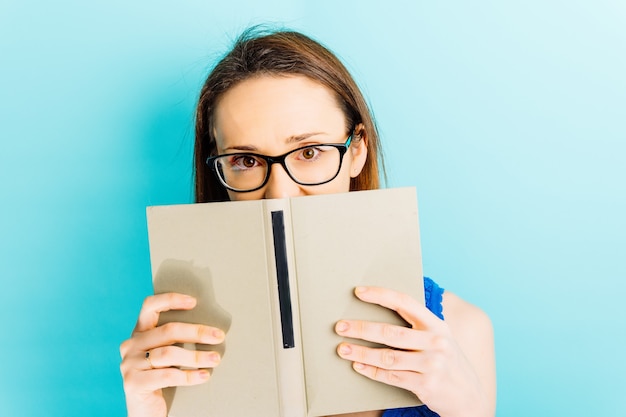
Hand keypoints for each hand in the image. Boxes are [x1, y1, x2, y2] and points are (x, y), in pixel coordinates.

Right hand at [119, 293, 225, 416]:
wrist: (145, 412)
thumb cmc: (161, 379)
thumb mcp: (166, 356)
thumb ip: (174, 340)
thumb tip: (209, 329)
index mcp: (139, 333)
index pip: (149, 306)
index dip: (171, 300)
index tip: (194, 302)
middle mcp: (130, 345)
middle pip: (168, 331)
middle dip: (197, 332)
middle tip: (218, 336)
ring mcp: (129, 364)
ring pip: (169, 353)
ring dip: (197, 356)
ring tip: (215, 359)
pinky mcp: (133, 383)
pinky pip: (168, 375)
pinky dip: (190, 375)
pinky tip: (204, 376)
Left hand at [334, 286, 488, 416]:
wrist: (470, 396)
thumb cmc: (447, 361)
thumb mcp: (440, 336)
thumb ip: (418, 324)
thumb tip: (382, 306)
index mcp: (436, 324)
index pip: (405, 303)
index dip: (380, 295)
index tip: (358, 292)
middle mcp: (435, 342)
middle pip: (390, 333)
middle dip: (361, 328)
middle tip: (340, 327)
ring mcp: (431, 365)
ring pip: (387, 357)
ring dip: (361, 353)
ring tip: (342, 349)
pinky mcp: (426, 385)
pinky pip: (391, 377)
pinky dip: (371, 372)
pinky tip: (358, 366)